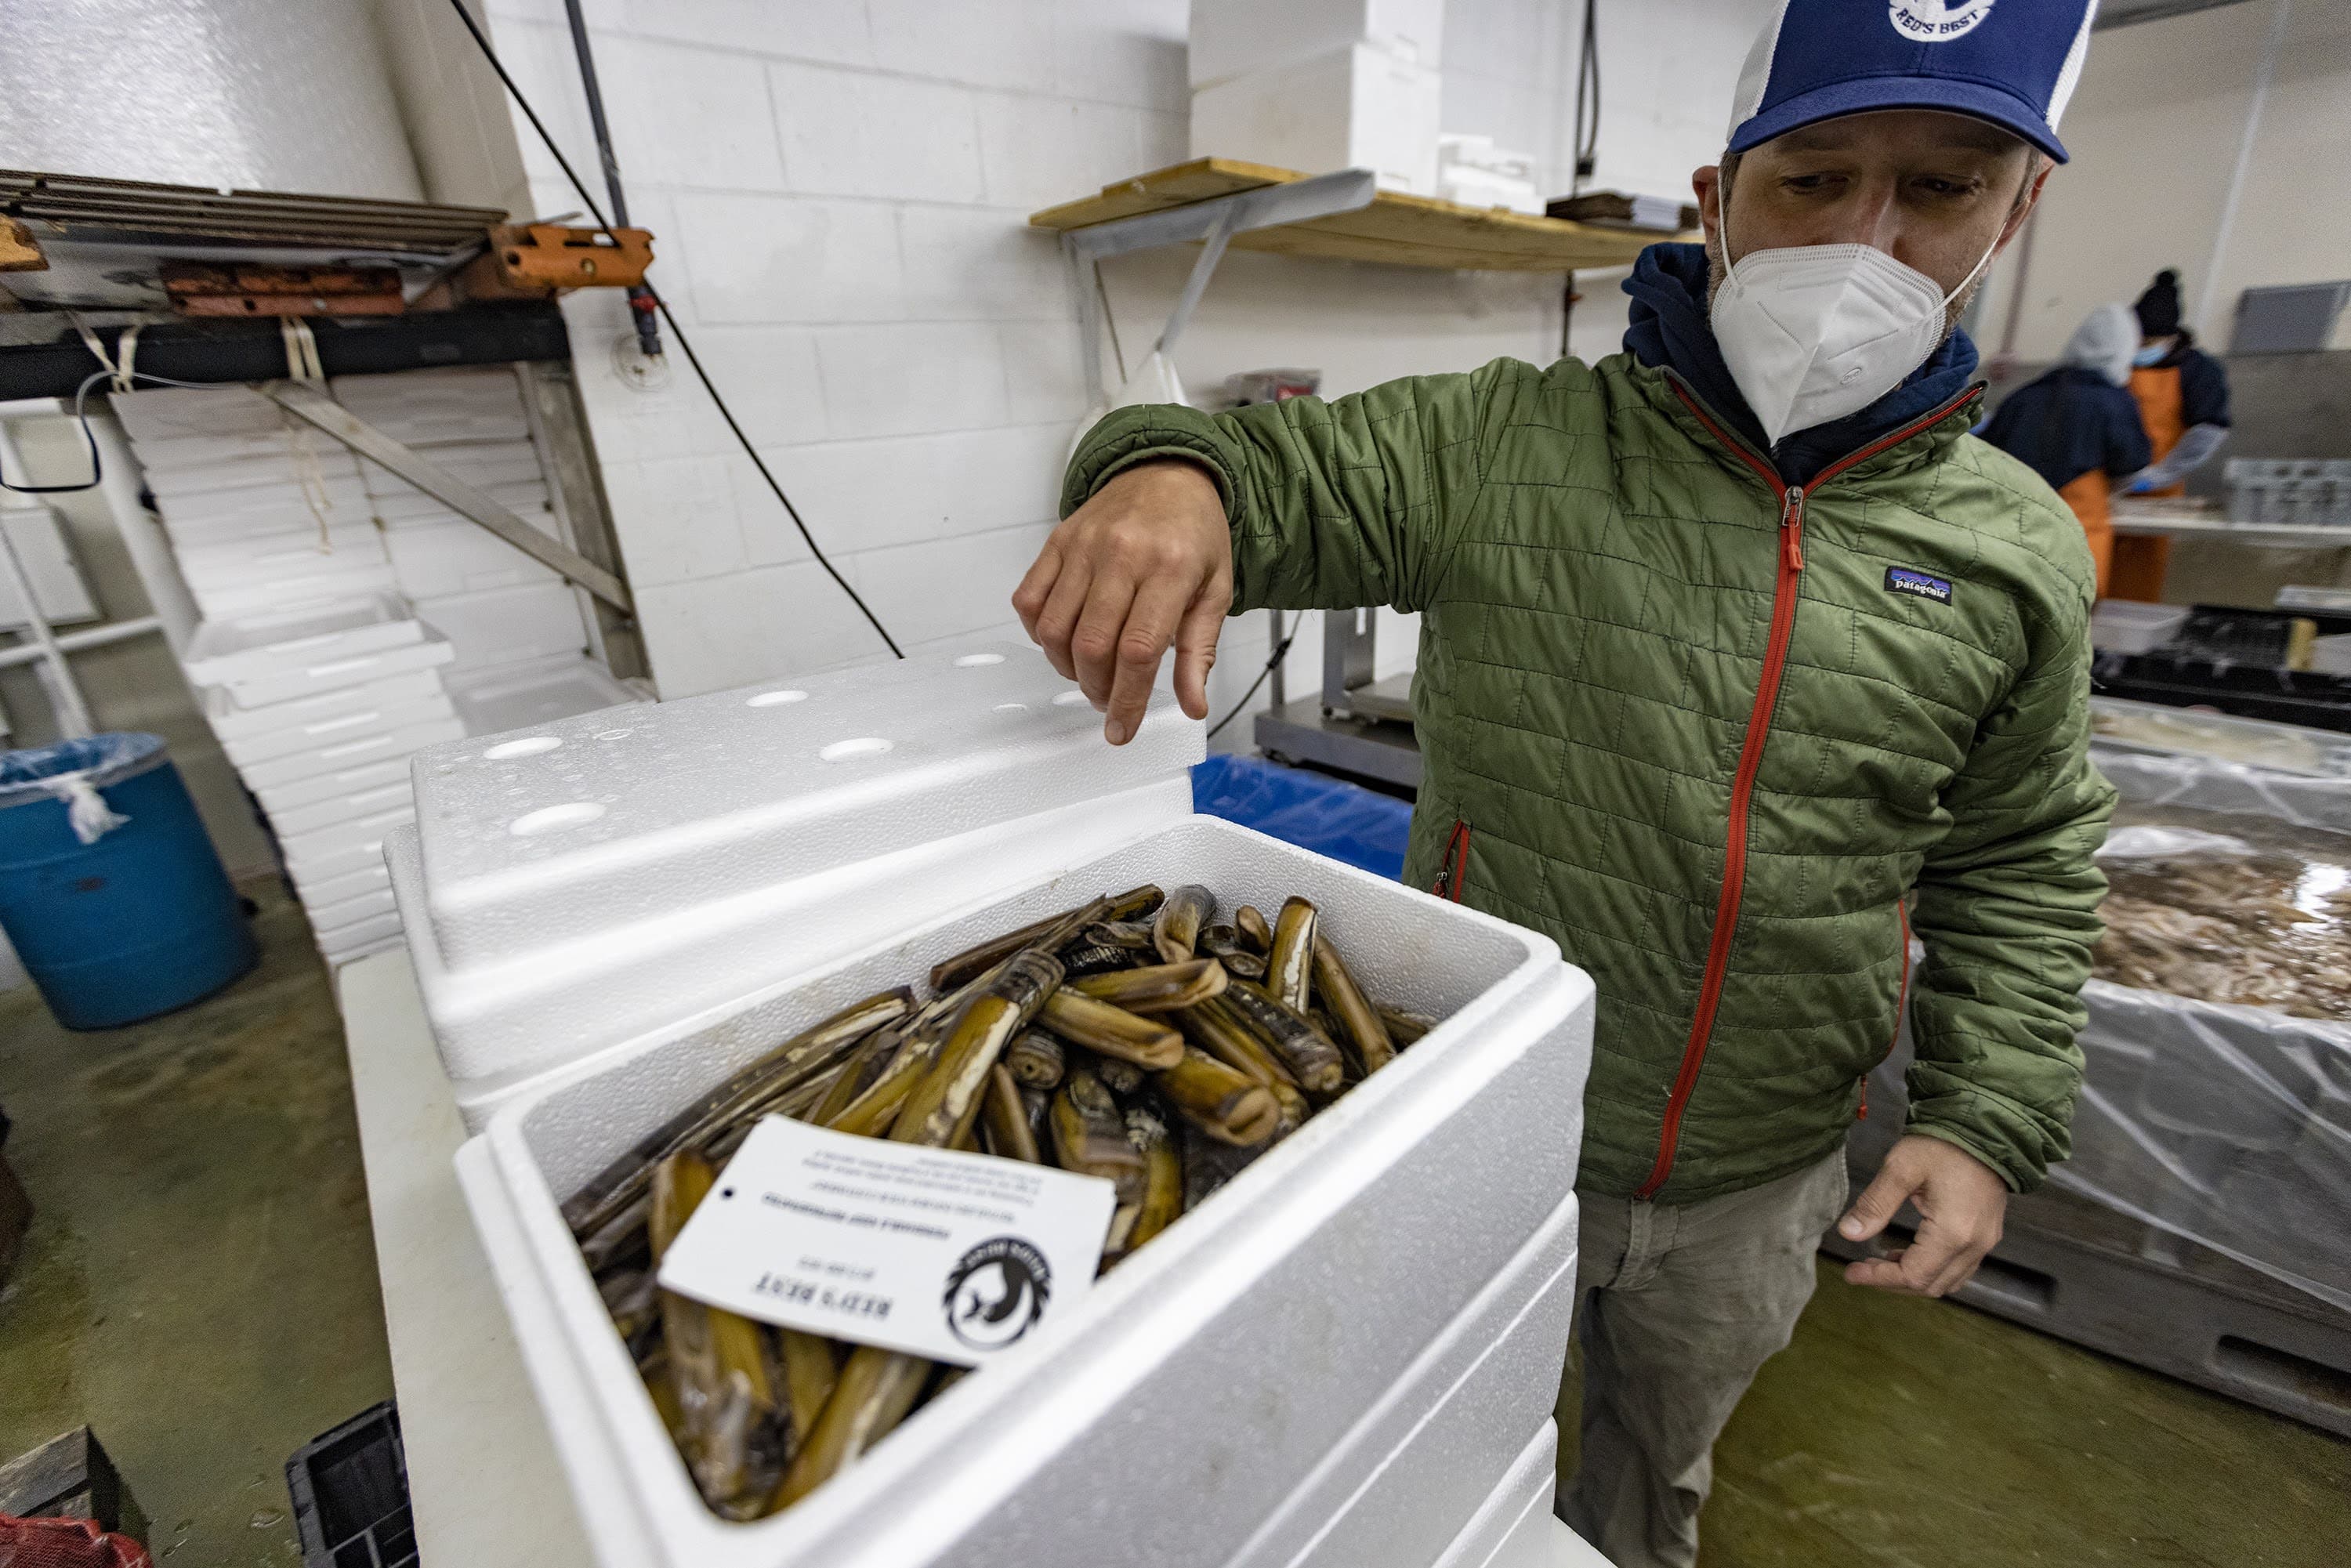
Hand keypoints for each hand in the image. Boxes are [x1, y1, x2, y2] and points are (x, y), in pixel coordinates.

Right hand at [1012, 459, 1232, 745]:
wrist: (1167, 473)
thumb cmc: (1194, 535)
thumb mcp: (1216, 591)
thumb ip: (1200, 651)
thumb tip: (1191, 705)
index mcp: (1171, 569)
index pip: (1138, 649)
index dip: (1126, 700)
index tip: (1121, 730)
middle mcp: (1123, 554)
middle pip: (1092, 644)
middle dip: (1097, 689)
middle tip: (1109, 701)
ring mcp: (1084, 546)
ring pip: (1056, 628)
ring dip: (1067, 668)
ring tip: (1089, 675)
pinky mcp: (1057, 542)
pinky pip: (1030, 599)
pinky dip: (1040, 633)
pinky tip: (1063, 642)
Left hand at [1837, 1134, 2007, 1296]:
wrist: (1985, 1129)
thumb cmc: (1942, 1145)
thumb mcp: (1900, 1169)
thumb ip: (1875, 1205)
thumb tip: (1848, 1233)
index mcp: (1953, 1233)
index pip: (1913, 1275)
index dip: (1879, 1278)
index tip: (1851, 1272)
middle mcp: (1974, 1246)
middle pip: (1930, 1285)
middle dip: (1892, 1282)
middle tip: (1861, 1269)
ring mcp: (1985, 1243)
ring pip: (1947, 1281)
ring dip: (1913, 1278)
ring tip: (1881, 1261)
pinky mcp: (1988, 1235)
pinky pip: (1960, 1268)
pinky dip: (1933, 1269)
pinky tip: (1909, 1253)